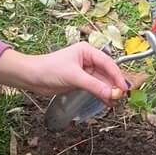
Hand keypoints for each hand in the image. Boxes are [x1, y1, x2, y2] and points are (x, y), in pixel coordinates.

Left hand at [0, 44, 127, 102]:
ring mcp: (84, 71)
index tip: (124, 88)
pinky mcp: (80, 82)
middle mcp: (88, 60)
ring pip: (102, 82)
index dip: (117, 76)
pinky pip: (95, 88)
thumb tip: (111, 94)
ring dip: (108, 91)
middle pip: (107, 73)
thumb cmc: (49, 69)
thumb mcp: (74, 77)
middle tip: (121, 98)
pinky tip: (107, 102)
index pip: (108, 63)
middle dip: (114, 85)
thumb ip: (94, 86)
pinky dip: (101, 95)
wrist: (31, 77)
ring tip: (115, 102)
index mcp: (87, 51)